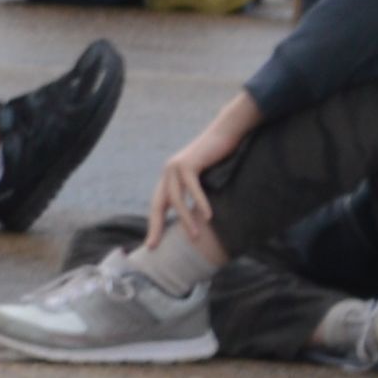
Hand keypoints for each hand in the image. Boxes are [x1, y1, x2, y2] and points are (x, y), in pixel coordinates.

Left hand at [145, 118, 241, 256]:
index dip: (154, 224)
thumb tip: (198, 217)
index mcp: (169, 178)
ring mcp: (175, 167)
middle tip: (154, 245)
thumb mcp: (204, 178)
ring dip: (185, 219)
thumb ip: (195, 192)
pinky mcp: (188, 164)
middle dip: (155, 226)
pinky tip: (207, 216)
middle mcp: (168, 173)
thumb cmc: (218, 157)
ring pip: (176, 199)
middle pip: (158, 204)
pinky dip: (200, 202)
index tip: (152, 244)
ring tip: (194, 235)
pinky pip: (192, 188)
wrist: (226, 133)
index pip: (158, 205)